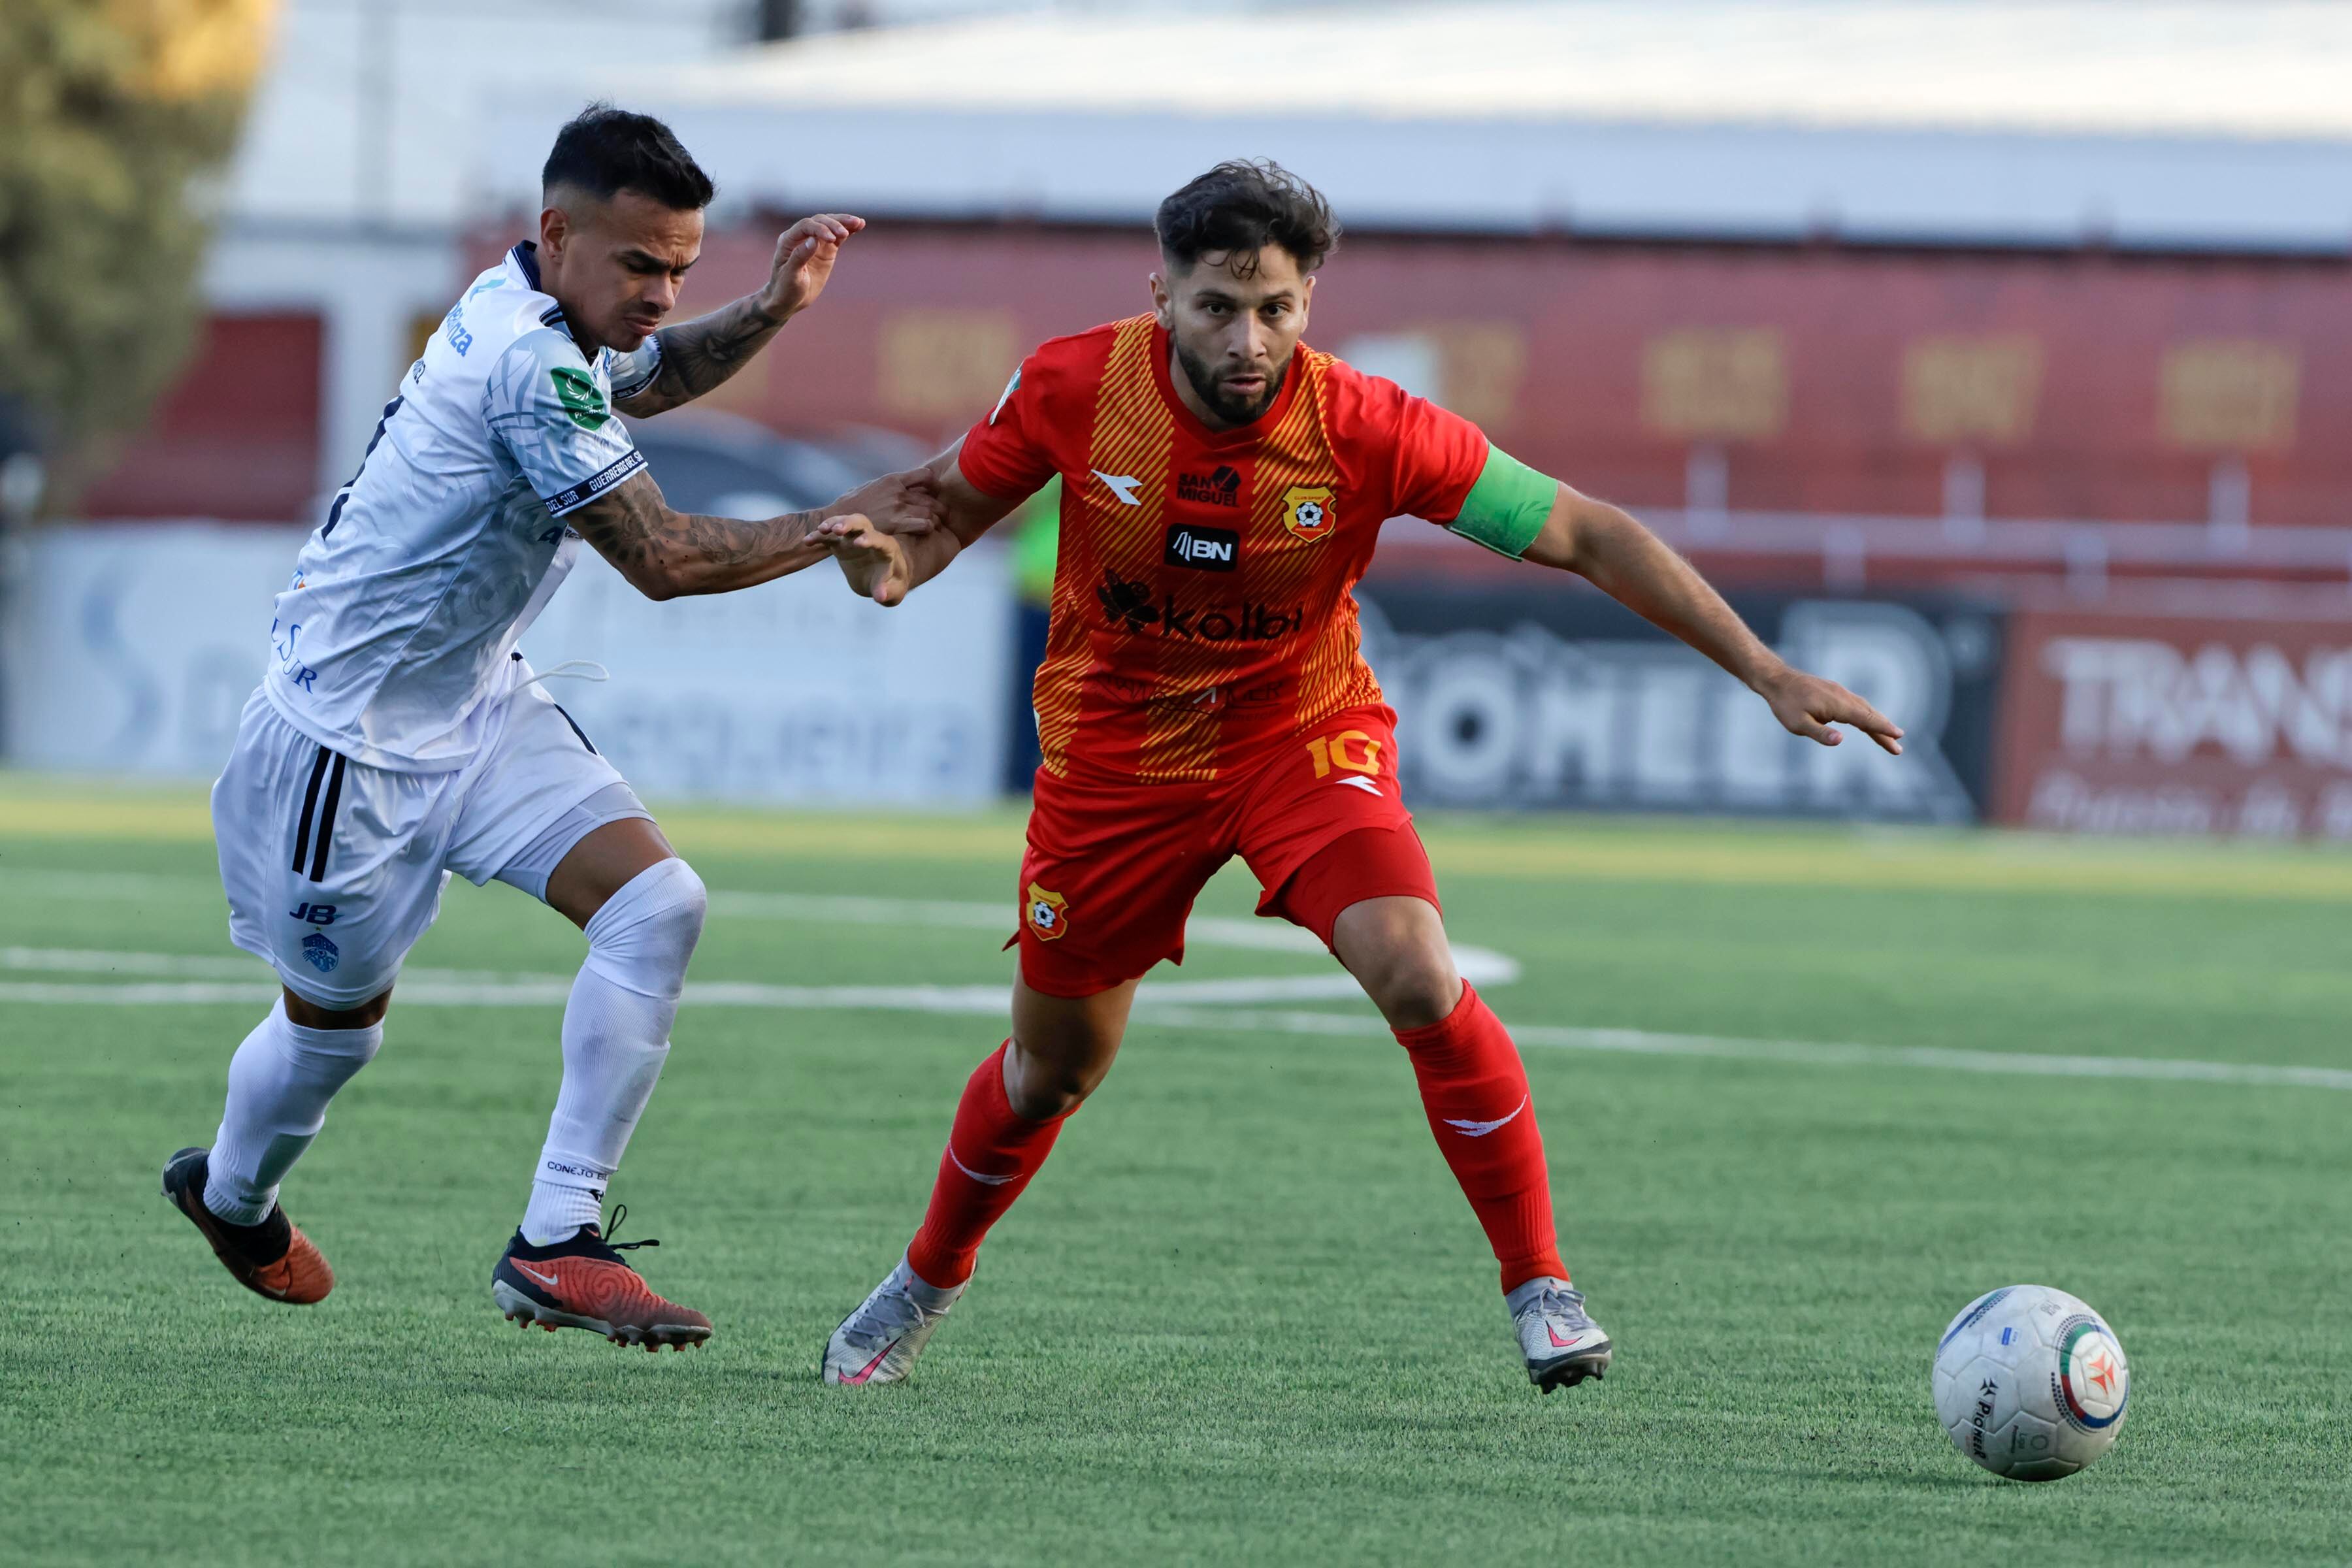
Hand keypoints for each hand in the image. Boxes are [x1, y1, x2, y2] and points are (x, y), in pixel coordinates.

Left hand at [757, 213, 865, 321]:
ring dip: (843, 222)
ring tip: (858, 222)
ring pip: (830, 225)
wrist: (789, 300)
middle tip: (845, 233)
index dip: (820, 229)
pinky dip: (848, 230)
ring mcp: (815, 242)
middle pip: (819, 221)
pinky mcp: (826, 249)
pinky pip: (838, 237)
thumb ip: (800, 256)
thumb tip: (814, 240)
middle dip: (833, 224)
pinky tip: (859, 225)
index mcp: (788, 240)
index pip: (806, 226)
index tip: (832, 239)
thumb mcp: (791, 275)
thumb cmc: (785, 288)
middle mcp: (801, 237)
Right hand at [809, 513, 913, 606]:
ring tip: (821, 530)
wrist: (881, 582)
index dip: (870, 540)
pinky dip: (819, 537)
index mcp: (887, 549)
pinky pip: (829, 537)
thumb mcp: (893, 593)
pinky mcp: (841, 545)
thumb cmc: (891, 585)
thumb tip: (880, 596)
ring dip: (833, 523)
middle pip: (861, 522)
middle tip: (837, 529)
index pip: (880, 540)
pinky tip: (807, 542)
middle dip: (849, 523)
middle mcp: (870, 538)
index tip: (858, 543)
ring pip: (844, 523)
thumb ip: (887, 592)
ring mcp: (854, 539)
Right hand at [834, 466, 941, 537]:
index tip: (933, 494)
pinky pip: (925, 524)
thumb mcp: (871, 487)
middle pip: (931, 496)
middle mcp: (898, 492)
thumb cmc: (852, 505)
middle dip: (938, 505)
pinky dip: (929, 527)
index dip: (933, 485)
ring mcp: (898, 508)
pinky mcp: (897, 524)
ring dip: (935, 518)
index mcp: (892, 479)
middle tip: (941, 514)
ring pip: (931, 511)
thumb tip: (901, 483)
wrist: (837, 520)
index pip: (925, 475)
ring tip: (935, 524)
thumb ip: (889, 485)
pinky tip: (926, 531)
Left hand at [1759, 666, 1904, 754]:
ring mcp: (1840, 692)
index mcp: (1837, 705)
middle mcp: (1843, 697)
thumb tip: (1840, 741)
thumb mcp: (1798, 724)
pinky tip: (1868, 722)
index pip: (1865, 719)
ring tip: (1890, 737)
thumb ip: (1820, 733)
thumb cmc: (1786, 704)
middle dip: (1885, 731)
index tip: (1899, 736)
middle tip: (1898, 748)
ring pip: (1865, 709)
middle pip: (1870, 715)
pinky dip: (1867, 715)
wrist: (1777, 680)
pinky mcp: (1835, 692)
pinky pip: (1857, 705)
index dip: (1883, 729)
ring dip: (1878, 723)